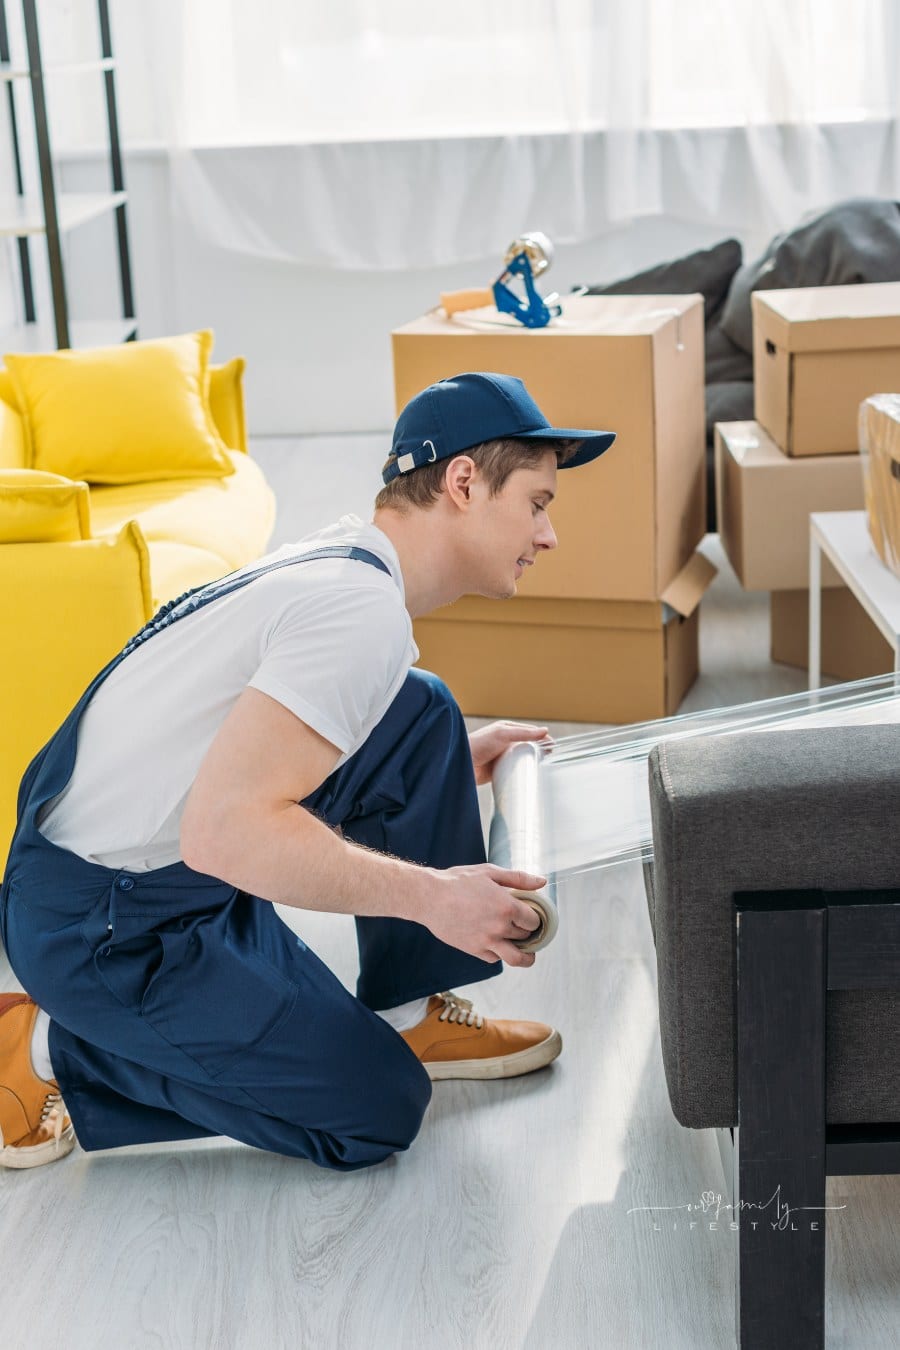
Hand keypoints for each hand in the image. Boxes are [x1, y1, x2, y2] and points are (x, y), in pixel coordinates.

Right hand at [419, 863, 545, 967]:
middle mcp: (499, 927)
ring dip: (525, 956)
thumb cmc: (458, 882)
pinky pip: (494, 958)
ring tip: (526, 951)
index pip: (534, 921)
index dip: (535, 918)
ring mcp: (487, 941)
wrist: (429, 897)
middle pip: (527, 937)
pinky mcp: (474, 950)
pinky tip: (496, 942)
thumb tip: (542, 882)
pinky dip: (498, 952)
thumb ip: (518, 878)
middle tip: (525, 927)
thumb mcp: (490, 872)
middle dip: (528, 932)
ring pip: (516, 958)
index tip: (531, 915)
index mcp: (507, 907)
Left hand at [468, 720, 551, 786]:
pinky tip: (529, 778)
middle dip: (539, 751)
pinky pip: (515, 771)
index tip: (554, 747)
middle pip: (527, 746)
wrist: (461, 764)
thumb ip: (524, 733)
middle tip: (551, 760)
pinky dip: (522, 773)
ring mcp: (502, 756)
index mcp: (506, 729)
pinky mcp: (499, 770)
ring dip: (531, 763)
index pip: (529, 732)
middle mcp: (505, 742)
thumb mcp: (503, 734)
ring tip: (543, 770)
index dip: (542, 738)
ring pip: (522, 759)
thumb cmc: (478, 744)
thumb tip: (545, 731)